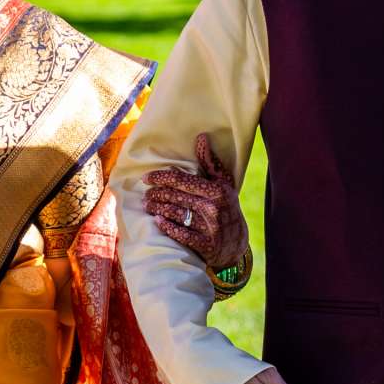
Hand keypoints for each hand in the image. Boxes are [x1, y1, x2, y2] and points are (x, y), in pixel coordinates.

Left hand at [142, 132, 249, 271]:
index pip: (181, 179)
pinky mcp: (205, 245)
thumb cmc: (226, 207)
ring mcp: (209, 227)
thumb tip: (201, 137)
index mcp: (216, 190)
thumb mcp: (223, 184)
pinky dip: (167, 226)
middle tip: (146, 194)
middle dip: (156, 194)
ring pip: (174, 213)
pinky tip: (158, 220)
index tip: (146, 178)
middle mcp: (212, 207)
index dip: (160, 177)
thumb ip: (210, 162)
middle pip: (174, 196)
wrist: (237, 244)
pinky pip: (181, 234)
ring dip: (157, 208)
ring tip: (147, 205)